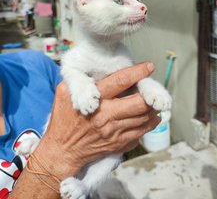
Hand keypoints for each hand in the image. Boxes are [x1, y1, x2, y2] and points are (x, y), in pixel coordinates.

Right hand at [34, 62, 159, 180]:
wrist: (63, 150)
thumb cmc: (64, 119)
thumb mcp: (64, 93)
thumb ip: (79, 79)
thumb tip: (95, 68)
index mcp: (95, 99)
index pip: (121, 81)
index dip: (137, 72)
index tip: (148, 66)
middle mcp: (107, 115)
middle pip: (139, 102)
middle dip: (150, 93)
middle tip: (152, 87)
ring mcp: (115, 132)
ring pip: (144, 117)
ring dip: (152, 108)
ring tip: (153, 100)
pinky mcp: (119, 143)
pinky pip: (141, 132)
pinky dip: (149, 122)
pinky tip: (149, 116)